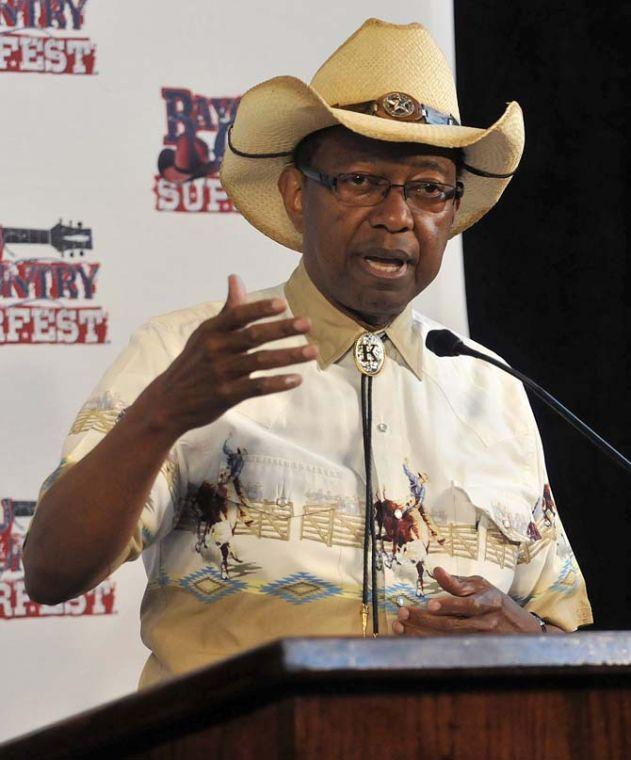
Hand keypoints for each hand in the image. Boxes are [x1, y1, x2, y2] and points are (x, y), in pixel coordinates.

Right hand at [140, 274, 317, 437]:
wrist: (169, 402)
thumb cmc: (194, 363)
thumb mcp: (205, 335)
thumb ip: (227, 310)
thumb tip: (236, 278)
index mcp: (211, 331)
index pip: (237, 315)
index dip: (259, 309)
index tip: (282, 304)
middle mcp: (215, 349)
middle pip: (253, 336)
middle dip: (282, 329)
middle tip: (307, 323)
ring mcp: (221, 373)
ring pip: (260, 361)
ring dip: (289, 356)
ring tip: (313, 351)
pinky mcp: (226, 395)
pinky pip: (257, 387)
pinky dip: (278, 383)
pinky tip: (296, 379)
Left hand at [392, 566, 541, 635]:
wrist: (523, 629)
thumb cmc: (495, 602)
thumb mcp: (481, 586)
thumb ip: (458, 582)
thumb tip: (436, 571)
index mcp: (488, 598)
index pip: (466, 601)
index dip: (448, 603)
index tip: (430, 603)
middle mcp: (486, 620)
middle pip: (453, 622)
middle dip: (425, 618)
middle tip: (403, 613)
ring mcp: (482, 638)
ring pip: (449, 637)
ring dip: (423, 632)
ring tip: (401, 626)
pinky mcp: (478, 650)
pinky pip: (451, 648)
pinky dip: (431, 643)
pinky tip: (413, 639)